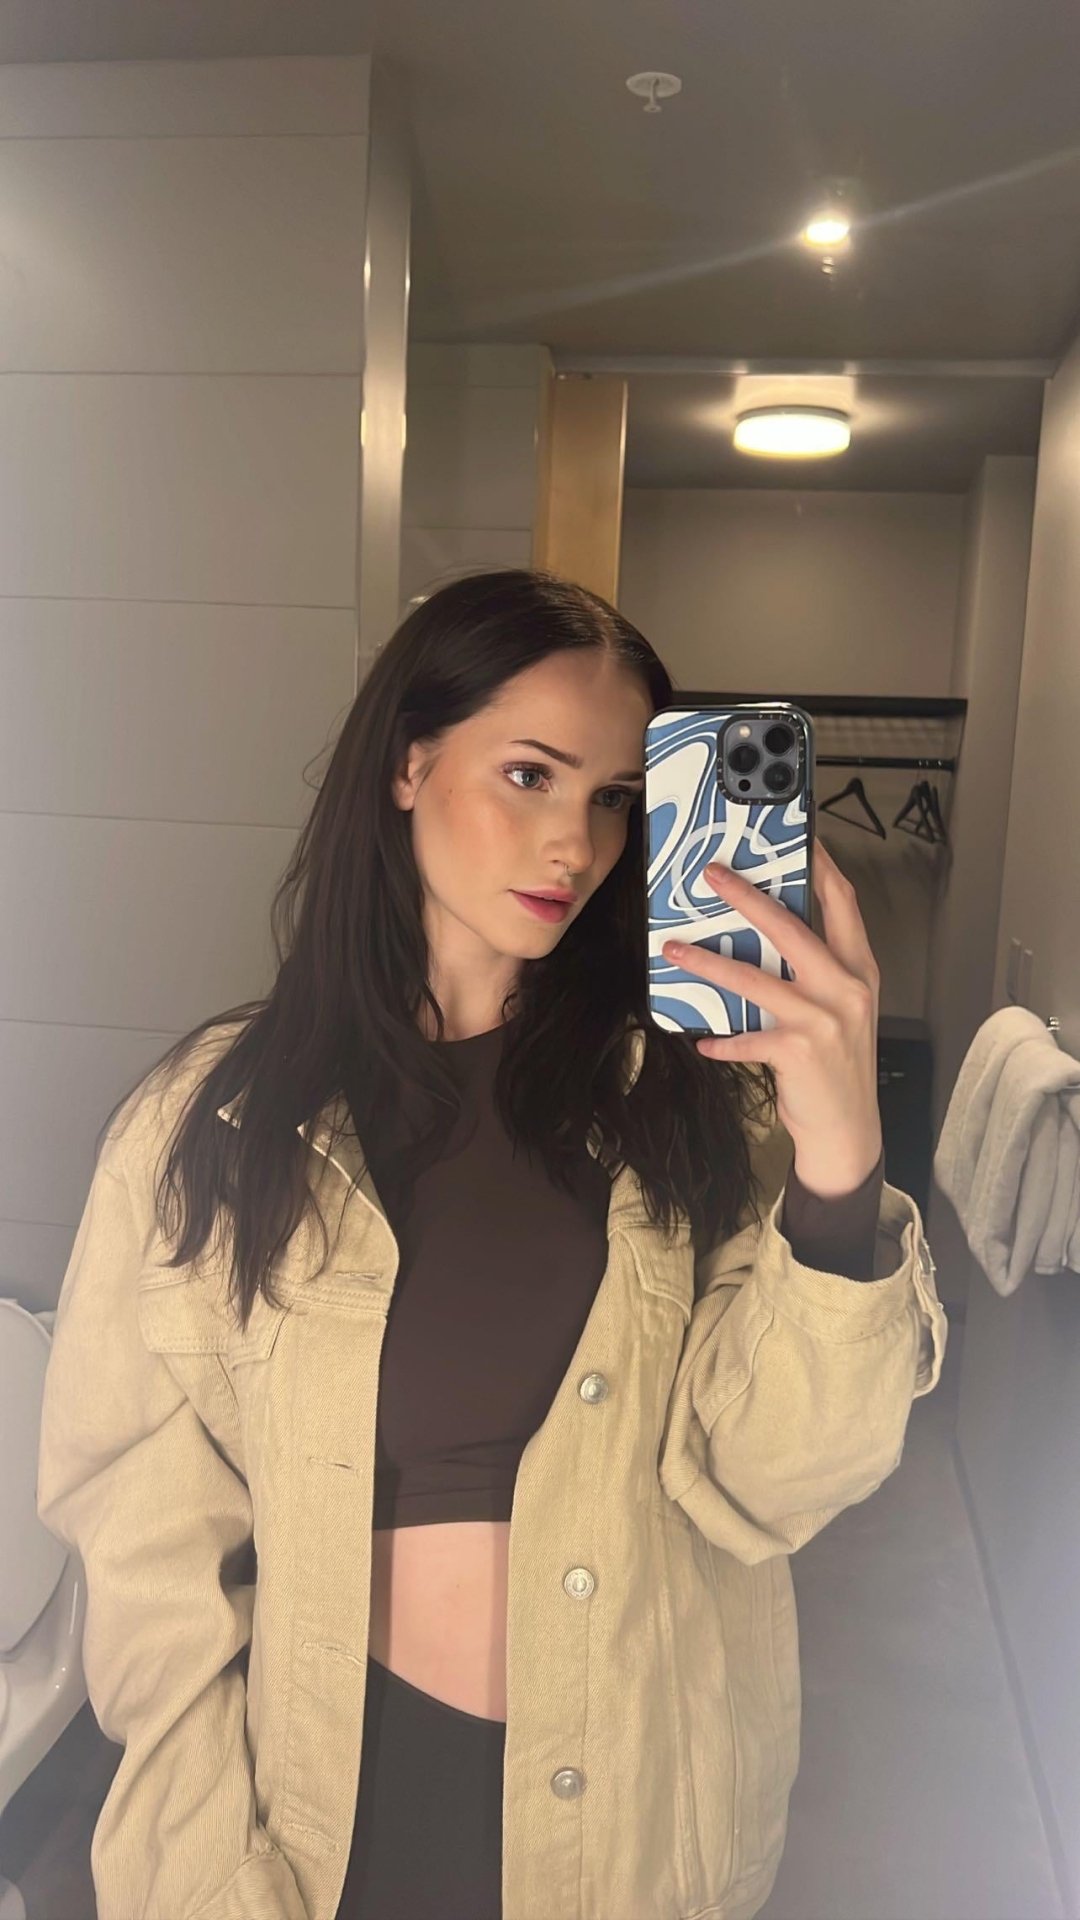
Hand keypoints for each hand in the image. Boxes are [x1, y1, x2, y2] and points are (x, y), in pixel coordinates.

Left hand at [661, 836, 882, 1197]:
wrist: (848, 1129)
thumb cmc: (837, 1063)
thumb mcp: (840, 1008)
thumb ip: (816, 970)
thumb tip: (765, 931)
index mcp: (859, 969)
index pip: (842, 902)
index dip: (818, 865)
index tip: (794, 835)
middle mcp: (846, 988)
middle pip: (792, 927)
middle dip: (747, 896)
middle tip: (712, 875)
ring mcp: (823, 1019)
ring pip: (755, 978)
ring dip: (709, 963)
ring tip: (674, 949)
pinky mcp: (798, 1051)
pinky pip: (745, 1036)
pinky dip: (720, 1037)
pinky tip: (702, 1037)